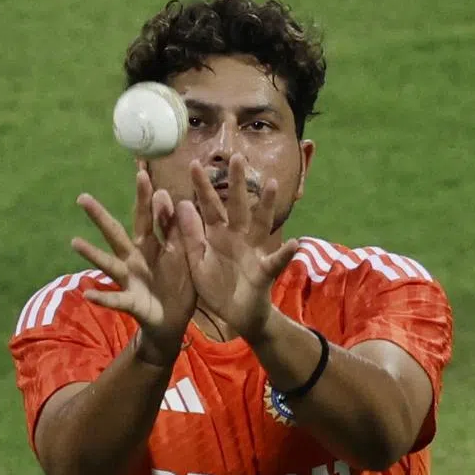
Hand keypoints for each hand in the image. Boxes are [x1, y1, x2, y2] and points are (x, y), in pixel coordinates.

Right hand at [71, 166, 195, 365]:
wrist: (176, 320)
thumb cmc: (178, 283)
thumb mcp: (184, 254)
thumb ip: (176, 230)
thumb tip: (169, 196)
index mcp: (150, 245)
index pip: (146, 215)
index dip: (144, 195)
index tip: (141, 171)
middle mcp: (133, 258)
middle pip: (115, 233)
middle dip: (100, 216)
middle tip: (82, 197)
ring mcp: (129, 279)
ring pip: (108, 263)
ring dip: (91, 254)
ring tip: (75, 242)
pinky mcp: (131, 301)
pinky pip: (115, 299)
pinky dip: (102, 297)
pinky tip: (88, 294)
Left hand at [176, 154, 297, 341]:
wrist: (236, 317)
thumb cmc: (217, 288)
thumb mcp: (196, 263)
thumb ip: (190, 236)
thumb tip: (180, 204)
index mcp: (217, 235)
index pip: (209, 206)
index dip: (202, 187)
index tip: (194, 164)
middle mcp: (238, 237)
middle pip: (237, 206)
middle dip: (237, 184)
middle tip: (237, 157)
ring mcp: (253, 252)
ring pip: (260, 224)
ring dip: (266, 205)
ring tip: (270, 184)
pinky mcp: (264, 272)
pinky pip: (275, 262)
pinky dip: (285, 254)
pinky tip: (294, 243)